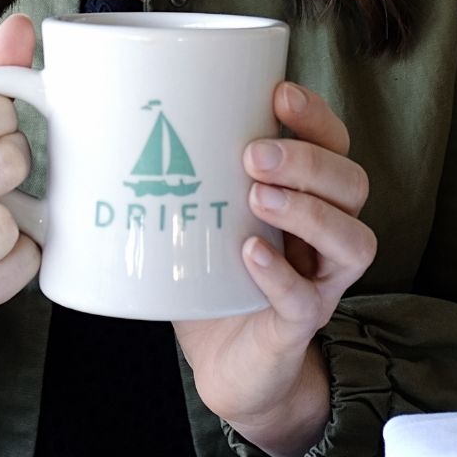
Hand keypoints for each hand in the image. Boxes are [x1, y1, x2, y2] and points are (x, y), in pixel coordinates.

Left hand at [173, 81, 376, 456]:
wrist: (226, 364)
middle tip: (254, 154)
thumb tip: (104, 114)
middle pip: (353, 183)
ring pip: (353, 240)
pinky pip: (307, 300)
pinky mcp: (299, 326)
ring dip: (308, 211)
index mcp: (307, 196)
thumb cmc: (212, 278)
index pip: (335, 144)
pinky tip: (251, 254)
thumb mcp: (197, 214)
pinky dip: (280, 274)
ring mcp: (320, 282)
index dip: (316, 115)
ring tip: (257, 198)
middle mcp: (326, 235)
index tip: (279, 93)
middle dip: (309, 161)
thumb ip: (172, 172)